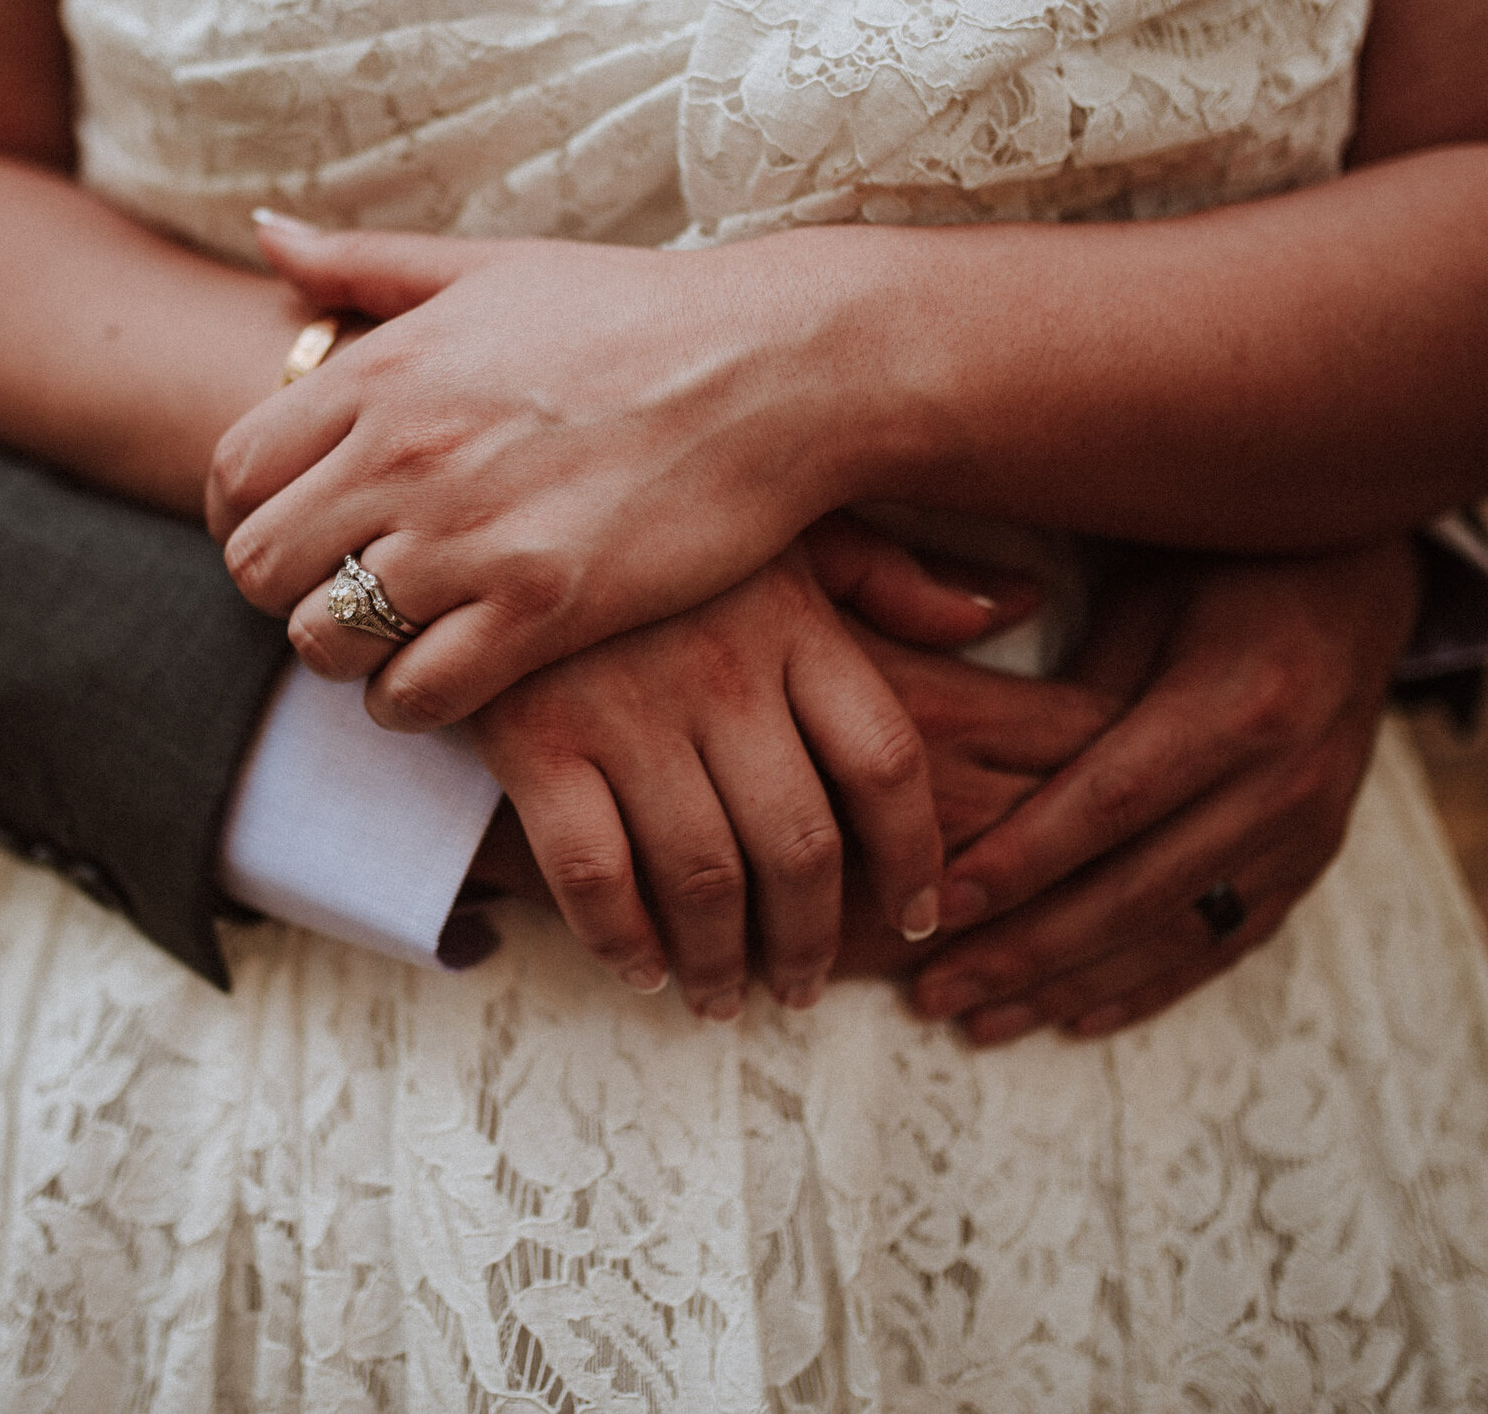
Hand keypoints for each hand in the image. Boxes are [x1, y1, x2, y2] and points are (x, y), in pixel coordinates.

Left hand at [208, 216, 865, 731]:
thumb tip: (266, 235)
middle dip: (290, 594)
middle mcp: (405, 453)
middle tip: (347, 594)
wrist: (781, 367)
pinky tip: (456, 677)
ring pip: (325, 642)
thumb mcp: (494, 266)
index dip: (247, 518)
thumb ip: (367, 264)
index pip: (233, 472)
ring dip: (351, 654)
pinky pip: (415, 695)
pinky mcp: (541, 608)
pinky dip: (416, 702)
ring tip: (402, 639)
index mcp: (383, 370)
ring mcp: (469, 536)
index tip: (298, 535)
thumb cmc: (642, 313)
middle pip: (258, 568)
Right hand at [469, 517, 1020, 1018]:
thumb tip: (1010, 611)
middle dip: (812, 939)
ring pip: (705, 877)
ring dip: (722, 961)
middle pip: (803, 844)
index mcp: (793, 617)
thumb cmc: (647, 513)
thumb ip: (892, 579)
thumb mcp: (777, 520)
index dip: (914, 859)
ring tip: (723, 994)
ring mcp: (624, 707)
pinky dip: (622, 939)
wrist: (476, 492)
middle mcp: (721, 668)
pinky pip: (594, 874)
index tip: (919, 915)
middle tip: (803, 984)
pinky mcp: (532, 737)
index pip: (887, 764)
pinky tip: (641, 964)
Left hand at [899, 538, 1421, 1041]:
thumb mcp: (1141, 594)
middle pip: (1136, 891)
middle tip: (929, 990)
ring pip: (1174, 935)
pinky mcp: (1313, 860)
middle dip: (1024, 950)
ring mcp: (1309, 830)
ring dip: (1069, 985)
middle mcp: (1285, 778)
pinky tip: (1071, 1018)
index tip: (934, 905)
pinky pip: (1223, 944)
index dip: (1020, 862)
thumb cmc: (1217, 563)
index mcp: (1239, 703)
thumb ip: (1070, 692)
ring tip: (975, 1020)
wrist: (1362, 571)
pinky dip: (1145, 987)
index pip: (1111, 805)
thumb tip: (961, 766)